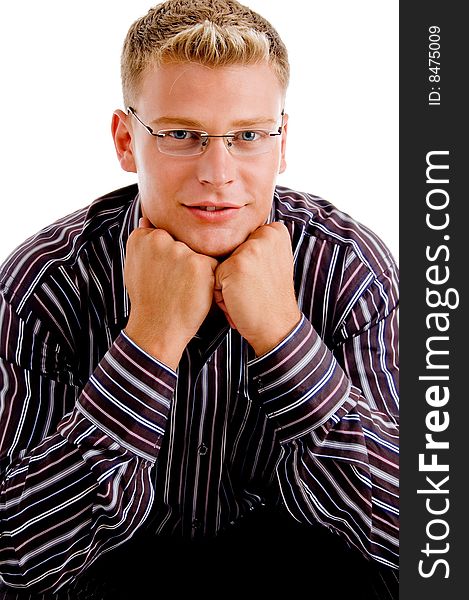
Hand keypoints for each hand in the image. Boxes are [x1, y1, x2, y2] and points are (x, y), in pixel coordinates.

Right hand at [124, 217, 217, 369]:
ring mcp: (180, 250)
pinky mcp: (199, 263)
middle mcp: (159, 239)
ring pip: (200, 251)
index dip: (171, 256)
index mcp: (142, 237)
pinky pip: (213, 263)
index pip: (168, 234)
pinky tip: (196, 292)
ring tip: (184, 289)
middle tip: (175, 284)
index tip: (165, 274)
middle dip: (185, 260)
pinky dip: (209, 278)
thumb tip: (147, 218)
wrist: (157, 328)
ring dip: (197, 268)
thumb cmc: (148, 300)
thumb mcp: (134, 267)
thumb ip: (142, 242)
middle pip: (185, 242)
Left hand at [214, 222, 301, 355]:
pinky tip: (238, 301)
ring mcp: (251, 248)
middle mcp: (266, 234)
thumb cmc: (269, 299)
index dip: (245, 263)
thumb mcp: (272, 262)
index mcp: (276, 231)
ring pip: (219, 264)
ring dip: (226, 284)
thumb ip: (256, 245)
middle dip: (234, 273)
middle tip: (254, 289)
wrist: (277, 327)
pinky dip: (220, 294)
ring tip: (245, 295)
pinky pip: (213, 278)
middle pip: (229, 251)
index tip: (262, 278)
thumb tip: (222, 233)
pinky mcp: (236, 264)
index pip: (241, 241)